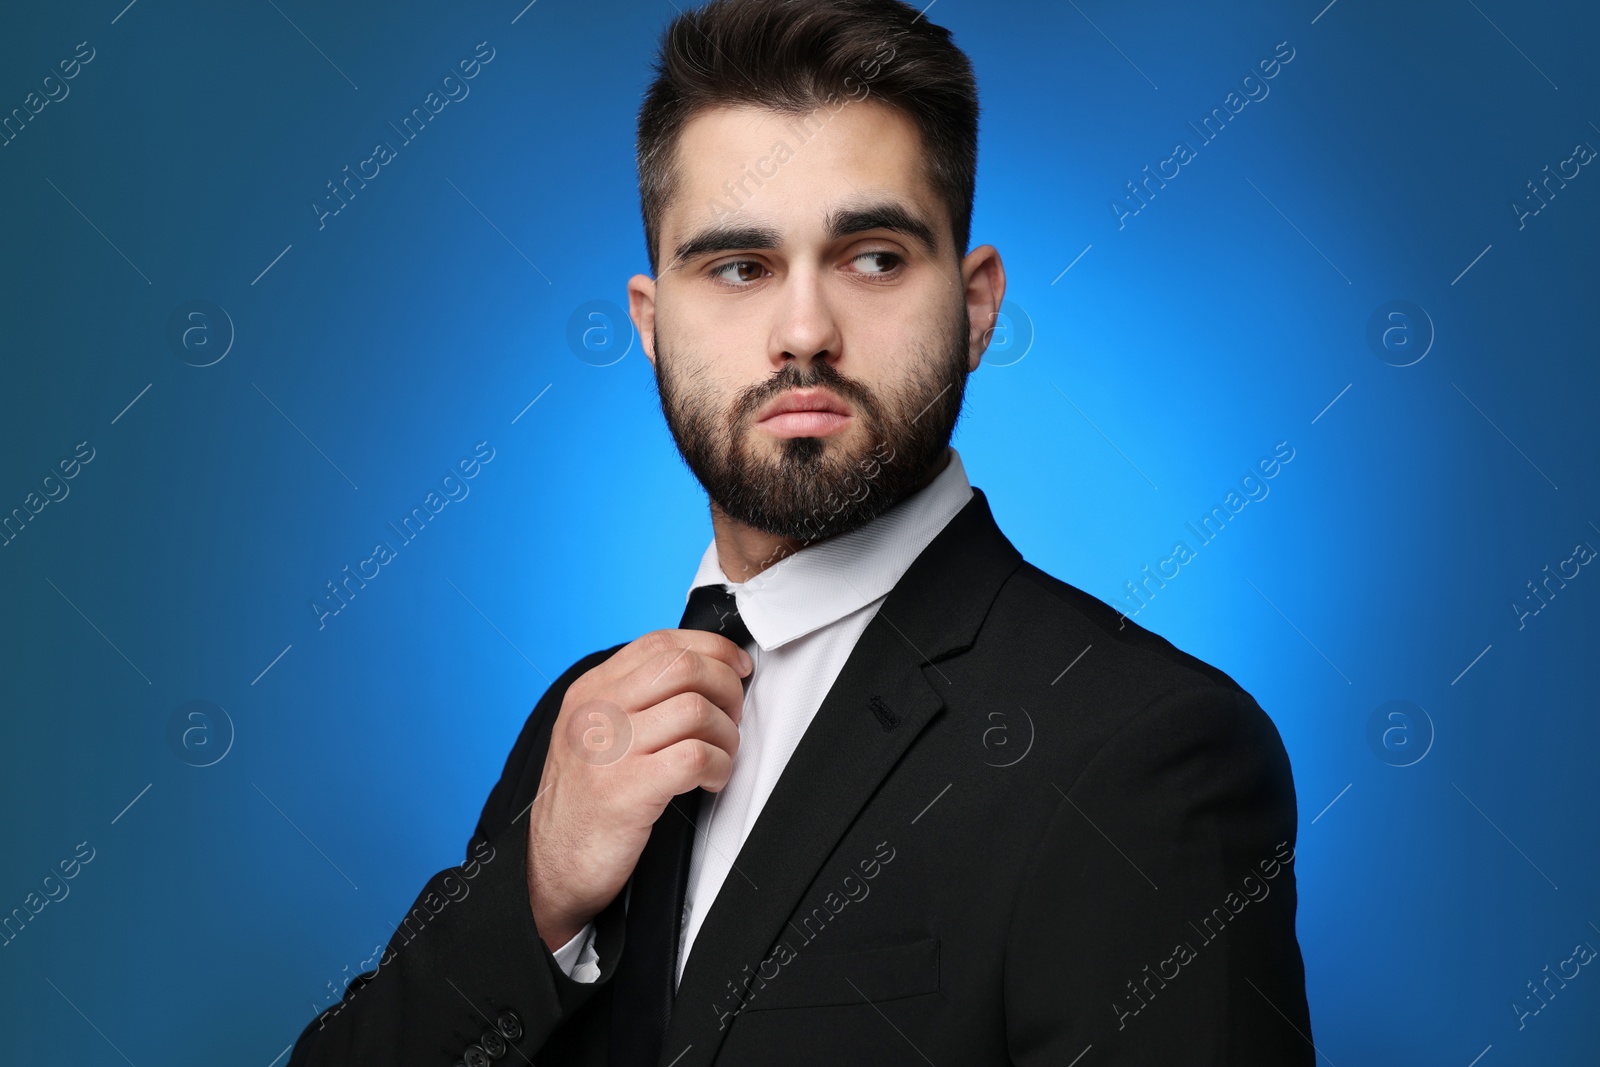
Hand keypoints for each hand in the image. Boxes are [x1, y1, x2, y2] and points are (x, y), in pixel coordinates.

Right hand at [525, 629, 751, 951]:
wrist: (551, 869)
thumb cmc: (583, 805)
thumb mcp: (596, 736)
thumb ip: (635, 700)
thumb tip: (703, 673)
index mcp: (590, 692)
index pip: (660, 643)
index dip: (711, 648)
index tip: (735, 666)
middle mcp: (595, 712)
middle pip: (683, 667)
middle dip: (726, 688)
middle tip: (731, 718)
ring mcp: (609, 749)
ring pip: (696, 710)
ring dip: (726, 735)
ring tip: (720, 758)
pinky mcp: (626, 790)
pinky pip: (696, 757)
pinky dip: (719, 768)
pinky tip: (710, 782)